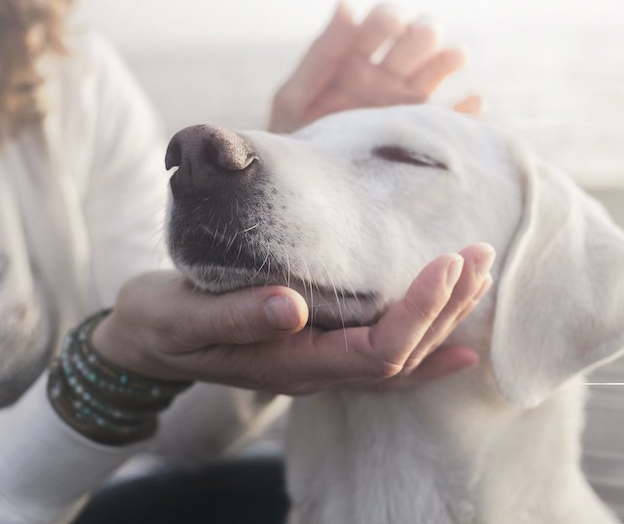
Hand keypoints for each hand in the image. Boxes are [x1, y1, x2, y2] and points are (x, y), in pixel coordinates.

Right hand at [91, 244, 494, 394]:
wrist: (145, 339)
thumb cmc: (161, 324)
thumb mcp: (182, 316)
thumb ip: (234, 317)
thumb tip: (290, 306)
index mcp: (290, 364)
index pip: (376, 351)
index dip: (418, 312)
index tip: (446, 262)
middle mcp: (314, 370)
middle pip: (402, 355)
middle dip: (446, 307)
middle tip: (478, 254)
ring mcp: (318, 362)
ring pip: (399, 356)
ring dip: (443, 317)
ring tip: (477, 274)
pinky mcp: (316, 346)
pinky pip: (383, 357)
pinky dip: (425, 345)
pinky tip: (457, 337)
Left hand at [269, 2, 482, 133]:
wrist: (306, 189)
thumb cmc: (294, 140)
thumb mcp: (296, 97)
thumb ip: (322, 54)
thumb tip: (347, 4)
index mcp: (354, 58)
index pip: (381, 22)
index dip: (389, 18)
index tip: (391, 25)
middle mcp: (385, 75)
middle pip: (417, 38)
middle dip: (422, 32)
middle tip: (417, 39)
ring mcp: (406, 103)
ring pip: (439, 69)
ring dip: (448, 58)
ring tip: (453, 57)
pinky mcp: (421, 134)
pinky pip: (453, 119)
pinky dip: (468, 110)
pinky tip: (473, 102)